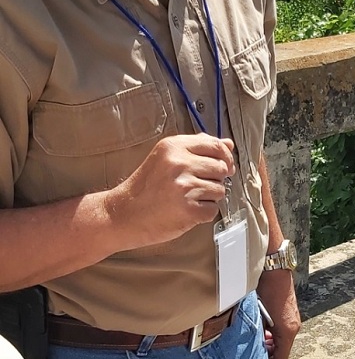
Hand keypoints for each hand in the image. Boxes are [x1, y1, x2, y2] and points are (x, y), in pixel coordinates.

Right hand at [105, 134, 235, 247]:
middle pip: (221, 168)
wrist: (121, 215)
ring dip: (208, 197)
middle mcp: (179, 164)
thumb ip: (199, 148)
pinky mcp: (188, 210)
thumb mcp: (167, 158)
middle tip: (194, 186)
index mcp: (174, 146)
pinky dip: (203, 213)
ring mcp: (184, 187)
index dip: (225, 157)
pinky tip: (185, 211)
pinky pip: (213, 210)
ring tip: (185, 199)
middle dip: (215, 179)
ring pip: (220, 190)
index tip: (224, 166)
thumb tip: (229, 144)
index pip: (216, 145)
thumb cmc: (145, 187)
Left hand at [257, 267, 300, 358]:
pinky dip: (275, 334)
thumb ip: (258, 335)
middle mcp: (294, 327)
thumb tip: (253, 346)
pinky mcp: (292, 312)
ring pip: (284, 340)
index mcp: (287, 331)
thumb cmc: (267, 292)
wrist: (276, 271)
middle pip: (283, 350)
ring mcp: (294, 319)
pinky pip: (285, 330)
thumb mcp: (259, 317)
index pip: (281, 358)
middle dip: (270, 354)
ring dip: (272, 344)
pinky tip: (264, 329)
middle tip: (255, 354)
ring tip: (258, 341)